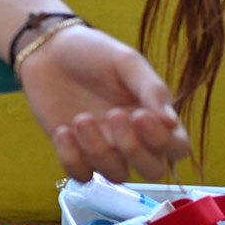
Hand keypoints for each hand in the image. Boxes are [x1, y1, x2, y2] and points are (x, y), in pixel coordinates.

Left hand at [17, 23, 189, 181]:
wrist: (47, 49)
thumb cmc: (93, 53)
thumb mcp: (126, 61)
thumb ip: (151, 89)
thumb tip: (172, 122)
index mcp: (153, 117)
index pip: (177, 147)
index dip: (163, 140)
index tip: (139, 115)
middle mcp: (133, 138)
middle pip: (153, 170)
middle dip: (134, 150)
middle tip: (113, 115)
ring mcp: (104, 147)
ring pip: (116, 174)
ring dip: (99, 152)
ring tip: (81, 118)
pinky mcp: (73, 151)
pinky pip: (81, 175)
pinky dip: (72, 159)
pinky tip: (62, 131)